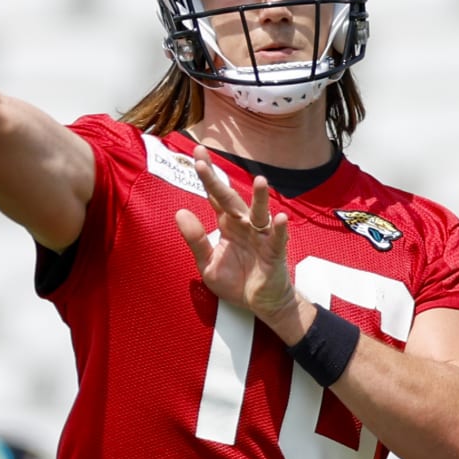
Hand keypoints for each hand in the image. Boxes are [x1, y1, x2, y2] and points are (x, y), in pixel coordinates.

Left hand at [174, 146, 302, 336]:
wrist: (261, 304)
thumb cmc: (236, 281)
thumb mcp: (207, 264)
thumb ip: (195, 240)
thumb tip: (179, 213)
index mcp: (227, 225)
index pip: (214, 196)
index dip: (206, 177)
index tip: (196, 155)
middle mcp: (244, 225)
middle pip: (230, 199)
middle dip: (217, 180)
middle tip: (203, 160)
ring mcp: (261, 237)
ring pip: (260, 213)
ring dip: (261, 198)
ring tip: (259, 181)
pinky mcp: (274, 253)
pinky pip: (277, 239)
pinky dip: (279, 229)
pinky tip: (278, 218)